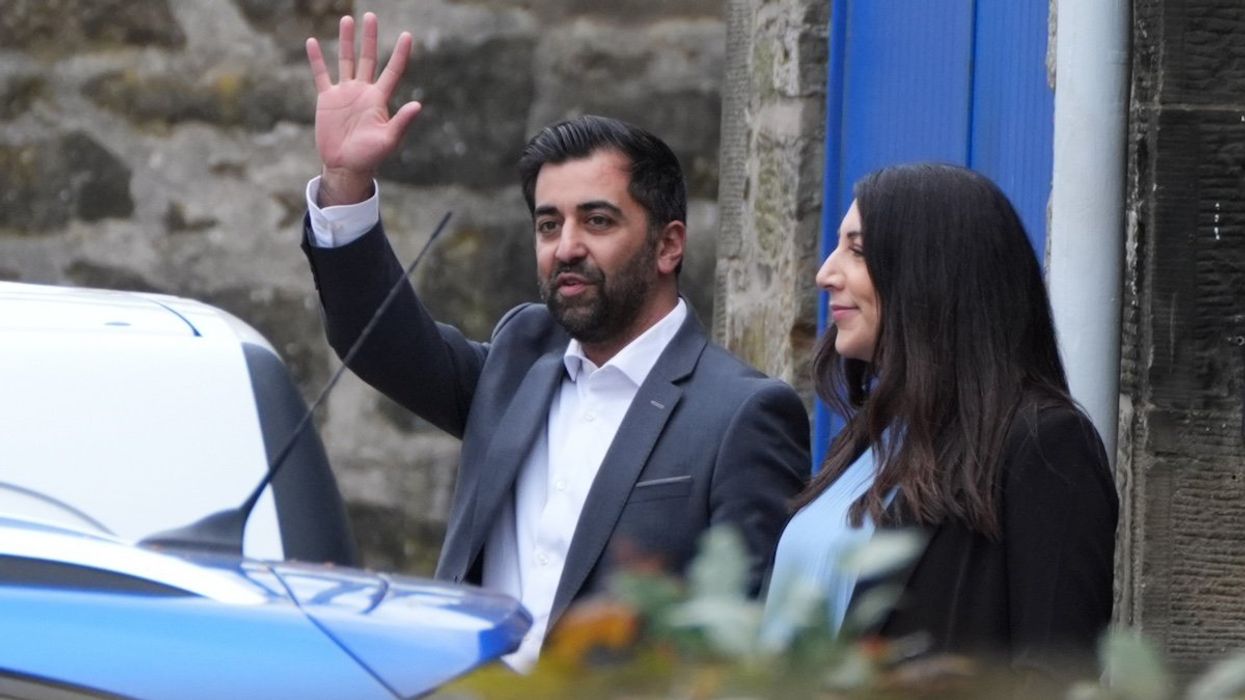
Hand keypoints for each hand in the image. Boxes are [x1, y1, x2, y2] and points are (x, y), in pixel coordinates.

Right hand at [305, 13, 421, 205]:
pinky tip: (312, 42)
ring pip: (345, 61)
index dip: (400, 54)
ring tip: (347, 19)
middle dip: (369, 37)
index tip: (407, 35)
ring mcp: (345, 93)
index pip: (393, 70)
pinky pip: (321, 75)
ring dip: (346, 41)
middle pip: (368, 58)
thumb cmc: (370, 156)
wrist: (346, 165)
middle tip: (370, 16)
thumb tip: (418, 105)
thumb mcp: (389, 140)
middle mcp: (363, 91)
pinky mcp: (327, 99)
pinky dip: (317, 59)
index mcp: (380, 99)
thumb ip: (402, 121)